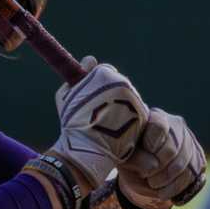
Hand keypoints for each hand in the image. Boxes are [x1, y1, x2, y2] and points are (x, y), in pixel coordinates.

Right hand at [52, 56, 148, 190]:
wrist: (87, 149)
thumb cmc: (72, 123)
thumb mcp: (66, 96)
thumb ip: (80, 75)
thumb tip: (90, 59)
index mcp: (104, 75)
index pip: (106, 71)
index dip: (98, 84)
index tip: (92, 98)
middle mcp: (123, 84)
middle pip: (120, 84)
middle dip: (112, 95)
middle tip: (100, 112)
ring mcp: (134, 99)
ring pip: (130, 98)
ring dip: (122, 107)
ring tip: (108, 123)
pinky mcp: (143, 115)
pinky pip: (138, 111)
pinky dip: (131, 118)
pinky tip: (120, 129)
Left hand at [118, 109, 206, 208]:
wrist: (141, 168)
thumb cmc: (129, 157)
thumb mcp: (123, 157)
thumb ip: (134, 158)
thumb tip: (154, 166)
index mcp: (154, 117)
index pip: (159, 127)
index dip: (152, 143)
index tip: (145, 154)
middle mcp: (175, 125)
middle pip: (173, 149)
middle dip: (158, 169)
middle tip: (146, 176)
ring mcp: (189, 141)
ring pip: (184, 165)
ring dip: (166, 181)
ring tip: (153, 185)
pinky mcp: (198, 157)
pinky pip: (192, 175)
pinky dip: (175, 188)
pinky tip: (163, 192)